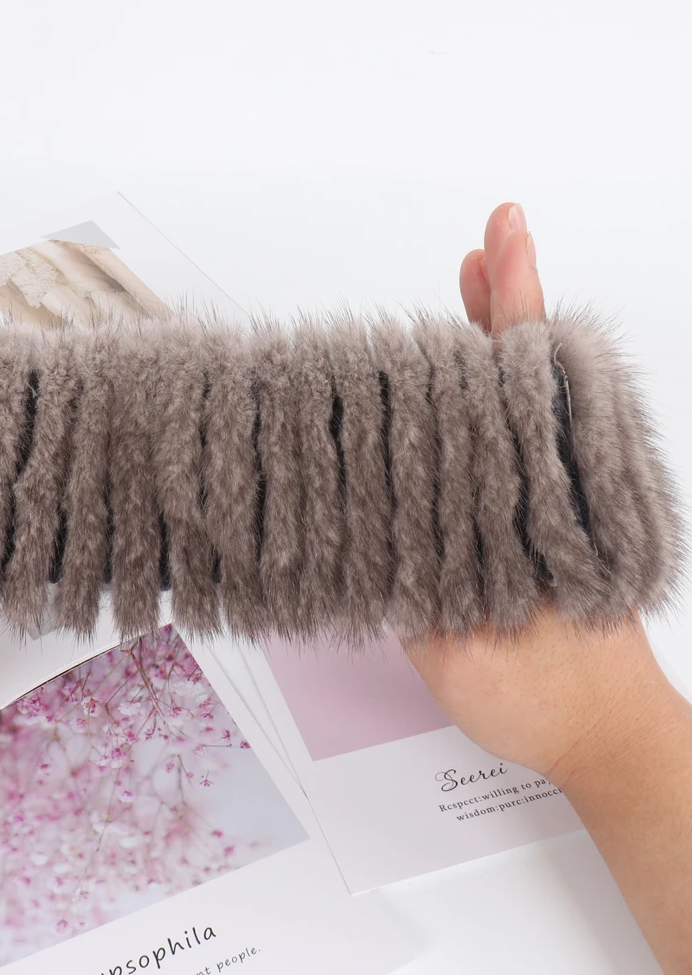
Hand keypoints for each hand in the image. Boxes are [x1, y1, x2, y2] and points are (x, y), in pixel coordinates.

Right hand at [406, 203, 685, 785]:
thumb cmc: (550, 694)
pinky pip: (471, 453)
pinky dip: (456, 411)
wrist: (590, 735)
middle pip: (515, 377)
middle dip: (502, 304)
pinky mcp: (495, 529)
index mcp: (543, 493)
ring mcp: (517, 504)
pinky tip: (432, 394)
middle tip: (490, 243)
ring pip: (500, 408)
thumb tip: (384, 533)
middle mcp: (534, 486)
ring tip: (472, 281)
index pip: (525, 379)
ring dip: (487, 343)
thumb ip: (424, 594)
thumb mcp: (471, 651)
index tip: (500, 240)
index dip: (510, 306)